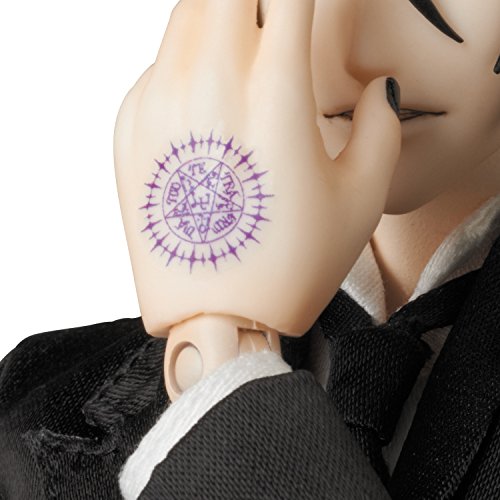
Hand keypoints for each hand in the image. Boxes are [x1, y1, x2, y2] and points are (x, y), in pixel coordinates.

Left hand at [113, 0, 401, 339]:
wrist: (214, 319)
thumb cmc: (287, 268)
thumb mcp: (361, 200)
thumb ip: (380, 128)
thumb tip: (376, 90)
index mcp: (275, 94)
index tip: (304, 12)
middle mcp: (208, 87)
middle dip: (254, 1)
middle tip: (270, 29)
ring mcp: (158, 108)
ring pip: (184, 18)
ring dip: (217, 23)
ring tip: (241, 59)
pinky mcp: (129, 134)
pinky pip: (156, 70)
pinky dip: (183, 67)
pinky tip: (205, 105)